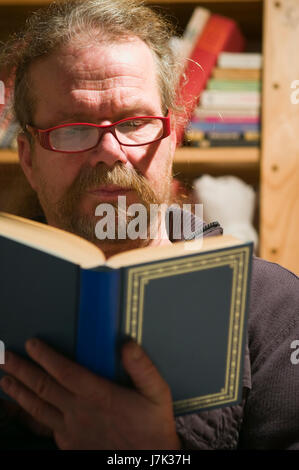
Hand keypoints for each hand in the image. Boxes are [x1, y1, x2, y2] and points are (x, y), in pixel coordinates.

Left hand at [0, 339, 180, 449]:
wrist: (148, 462)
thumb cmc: (152, 426)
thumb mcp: (157, 394)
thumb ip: (143, 368)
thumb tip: (127, 345)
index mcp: (98, 395)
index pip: (65, 371)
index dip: (45, 356)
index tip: (31, 344)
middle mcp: (78, 411)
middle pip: (44, 387)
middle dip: (22, 370)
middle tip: (4, 357)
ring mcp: (71, 430)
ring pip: (38, 408)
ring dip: (19, 392)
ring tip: (4, 381)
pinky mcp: (69, 445)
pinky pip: (45, 426)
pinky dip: (31, 415)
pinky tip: (25, 409)